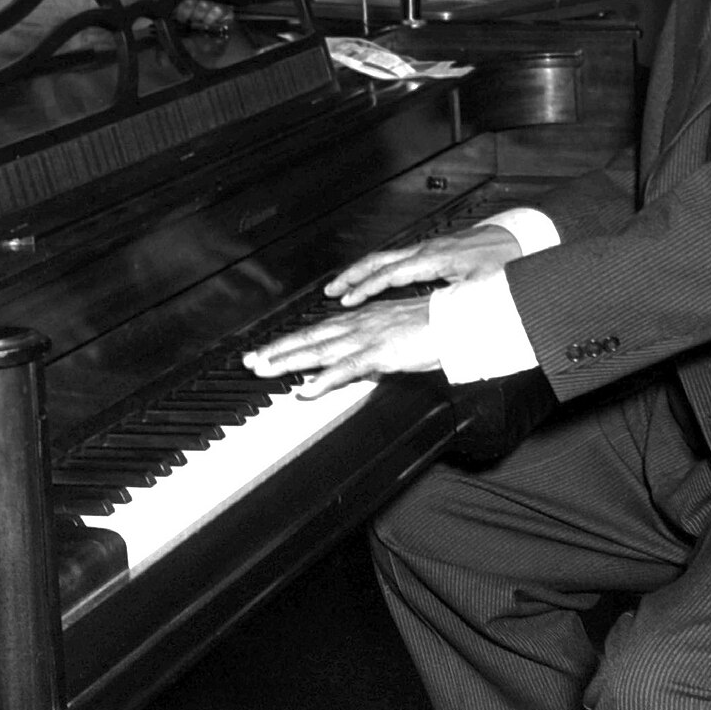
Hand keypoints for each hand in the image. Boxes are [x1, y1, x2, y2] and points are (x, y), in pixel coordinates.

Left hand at [243, 296, 438, 397]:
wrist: (459, 320)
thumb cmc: (436, 326)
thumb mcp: (399, 338)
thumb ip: (377, 351)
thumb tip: (362, 366)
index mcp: (364, 319)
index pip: (319, 331)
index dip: (290, 341)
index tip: (266, 351)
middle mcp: (360, 324)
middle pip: (311, 339)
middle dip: (278, 350)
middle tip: (251, 362)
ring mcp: (369, 337)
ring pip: (320, 350)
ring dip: (289, 361)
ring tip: (264, 371)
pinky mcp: (381, 352)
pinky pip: (348, 367)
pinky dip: (325, 379)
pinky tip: (307, 390)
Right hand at [324, 225, 522, 306]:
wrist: (523, 236)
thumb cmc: (507, 259)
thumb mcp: (486, 285)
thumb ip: (462, 301)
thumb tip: (444, 318)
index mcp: (436, 257)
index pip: (392, 272)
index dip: (367, 287)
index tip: (346, 300)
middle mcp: (429, 249)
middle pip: (381, 260)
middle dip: (353, 276)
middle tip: (331, 290)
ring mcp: (431, 247)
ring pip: (387, 257)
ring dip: (362, 272)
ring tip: (343, 286)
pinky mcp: (437, 249)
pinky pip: (399, 258)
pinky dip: (380, 269)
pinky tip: (376, 281)